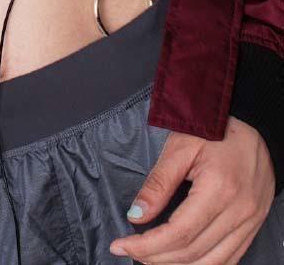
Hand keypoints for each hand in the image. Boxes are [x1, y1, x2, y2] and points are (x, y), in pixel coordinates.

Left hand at [109, 115, 274, 262]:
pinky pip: (229, 259)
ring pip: (210, 263)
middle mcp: (238, 212)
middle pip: (192, 252)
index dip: (147, 245)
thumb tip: (136, 215)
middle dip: (155, 257)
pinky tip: (181, 261)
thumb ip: (158, 182)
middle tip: (130, 251)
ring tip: (150, 258)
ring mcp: (249, 223)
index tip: (121, 245)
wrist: (256, 127)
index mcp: (219, 189)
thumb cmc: (216, 130)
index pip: (178, 233)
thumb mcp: (181, 146)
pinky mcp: (253, 226)